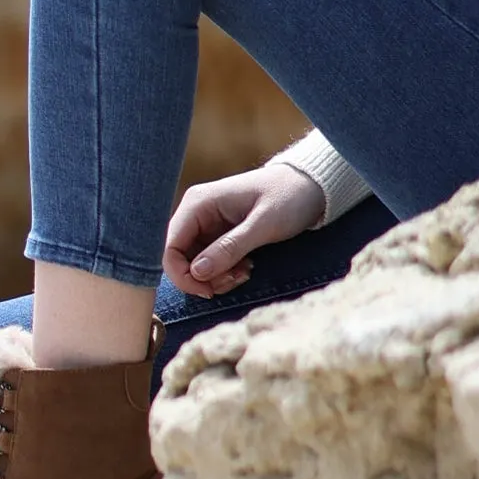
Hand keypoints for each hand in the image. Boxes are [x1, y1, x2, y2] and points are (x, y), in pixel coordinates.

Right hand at [164, 161, 324, 297]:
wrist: (309, 187)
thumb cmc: (288, 197)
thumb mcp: (263, 224)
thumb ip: (230, 247)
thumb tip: (197, 272)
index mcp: (198, 204)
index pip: (169, 247)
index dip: (182, 275)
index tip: (209, 290)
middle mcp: (195, 214)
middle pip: (179, 260)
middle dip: (204, 279)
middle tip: (236, 279)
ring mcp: (205, 225)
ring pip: (195, 265)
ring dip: (217, 278)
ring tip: (246, 272)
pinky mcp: (217, 236)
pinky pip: (210, 263)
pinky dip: (225, 273)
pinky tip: (247, 268)